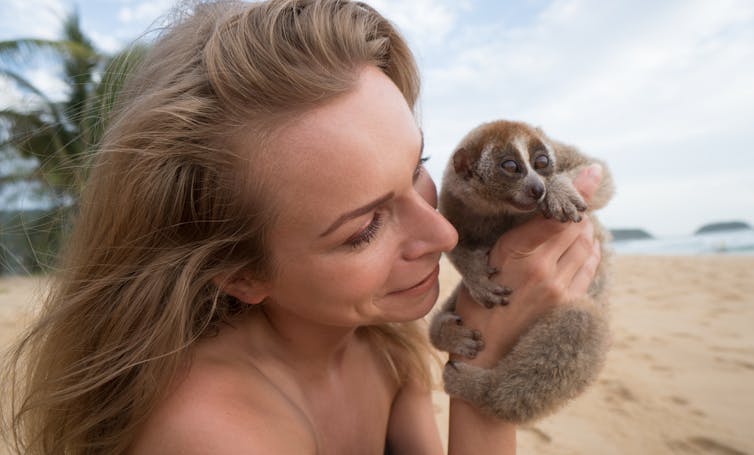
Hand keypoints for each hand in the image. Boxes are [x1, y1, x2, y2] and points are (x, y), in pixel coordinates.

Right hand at [453, 164, 602, 367]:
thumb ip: (515, 237)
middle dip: (580, 212)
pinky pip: (589, 268)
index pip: (554, 212)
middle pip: (575, 226)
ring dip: (586, 232)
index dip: (575, 190)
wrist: (487, 356)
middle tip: (580, 201)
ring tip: (581, 223)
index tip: (592, 172)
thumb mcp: (486, 265)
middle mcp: (540, 266)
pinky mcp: (570, 305)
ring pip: (586, 246)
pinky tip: (588, 247)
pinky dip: (592, 253)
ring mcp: (559, 288)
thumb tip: (541, 211)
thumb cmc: (478, 307)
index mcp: (514, 252)